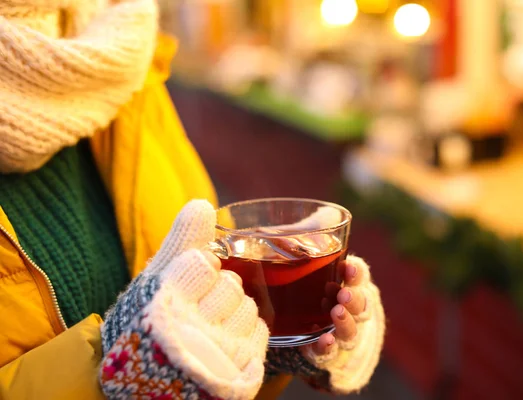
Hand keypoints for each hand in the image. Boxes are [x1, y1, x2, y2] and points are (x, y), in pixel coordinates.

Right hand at [100, 200, 268, 399]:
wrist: (147, 383)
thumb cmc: (152, 323)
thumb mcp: (156, 282)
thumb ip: (180, 243)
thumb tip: (203, 205)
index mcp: (164, 303)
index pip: (202, 263)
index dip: (199, 269)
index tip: (189, 282)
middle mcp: (191, 330)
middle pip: (230, 285)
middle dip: (218, 290)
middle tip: (199, 308)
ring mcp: (217, 355)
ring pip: (248, 307)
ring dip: (234, 312)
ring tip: (212, 326)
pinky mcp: (240, 373)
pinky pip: (260, 331)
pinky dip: (247, 332)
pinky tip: (226, 341)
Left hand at [310, 256, 367, 355]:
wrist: (306, 329)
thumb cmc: (311, 289)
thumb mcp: (311, 268)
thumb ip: (309, 251)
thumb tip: (294, 232)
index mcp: (350, 286)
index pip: (359, 276)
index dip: (356, 273)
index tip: (347, 267)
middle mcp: (351, 311)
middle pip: (362, 306)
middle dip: (354, 300)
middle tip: (343, 294)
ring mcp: (341, 333)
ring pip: (351, 331)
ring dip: (346, 322)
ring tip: (336, 313)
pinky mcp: (327, 353)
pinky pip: (330, 353)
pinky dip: (328, 348)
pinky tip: (325, 340)